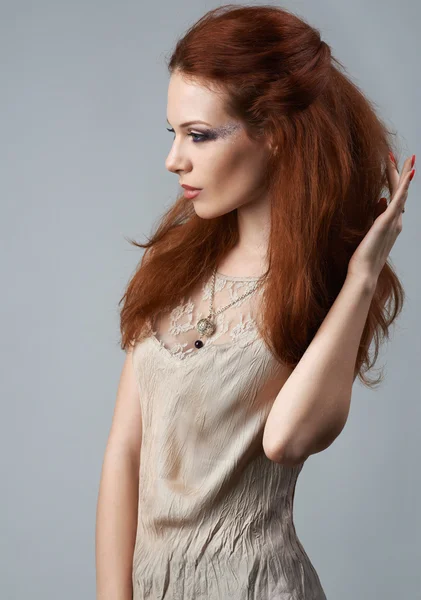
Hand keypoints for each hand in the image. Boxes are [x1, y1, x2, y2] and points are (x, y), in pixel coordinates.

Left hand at [347, 152, 415, 282]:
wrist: (364, 273)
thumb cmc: (363, 257)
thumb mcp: (369, 231)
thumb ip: (376, 215)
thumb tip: (379, 199)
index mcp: (390, 223)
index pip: (395, 197)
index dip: (396, 180)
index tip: (394, 165)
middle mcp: (396, 221)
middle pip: (401, 192)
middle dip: (403, 173)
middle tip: (407, 156)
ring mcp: (393, 222)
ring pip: (401, 193)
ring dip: (406, 175)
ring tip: (410, 159)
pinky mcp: (387, 222)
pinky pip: (397, 201)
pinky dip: (403, 187)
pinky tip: (408, 174)